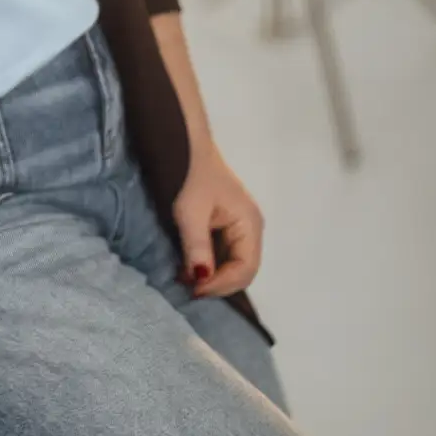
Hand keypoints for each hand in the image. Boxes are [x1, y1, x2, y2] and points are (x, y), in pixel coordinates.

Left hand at [172, 142, 263, 299]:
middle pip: (242, 270)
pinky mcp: (226, 225)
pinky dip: (208, 264)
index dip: (222, 285)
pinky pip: (223, 254)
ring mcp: (240, 227)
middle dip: (217, 283)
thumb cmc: (189, 176)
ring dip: (212, 276)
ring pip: (232, 264)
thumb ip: (197, 247)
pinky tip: (188, 267)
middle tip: (188, 288)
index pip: (246, 269)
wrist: (184, 145)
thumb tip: (201, 280)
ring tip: (185, 280)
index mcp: (250, 225)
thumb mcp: (190, 213)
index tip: (194, 290)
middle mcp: (250, 229)